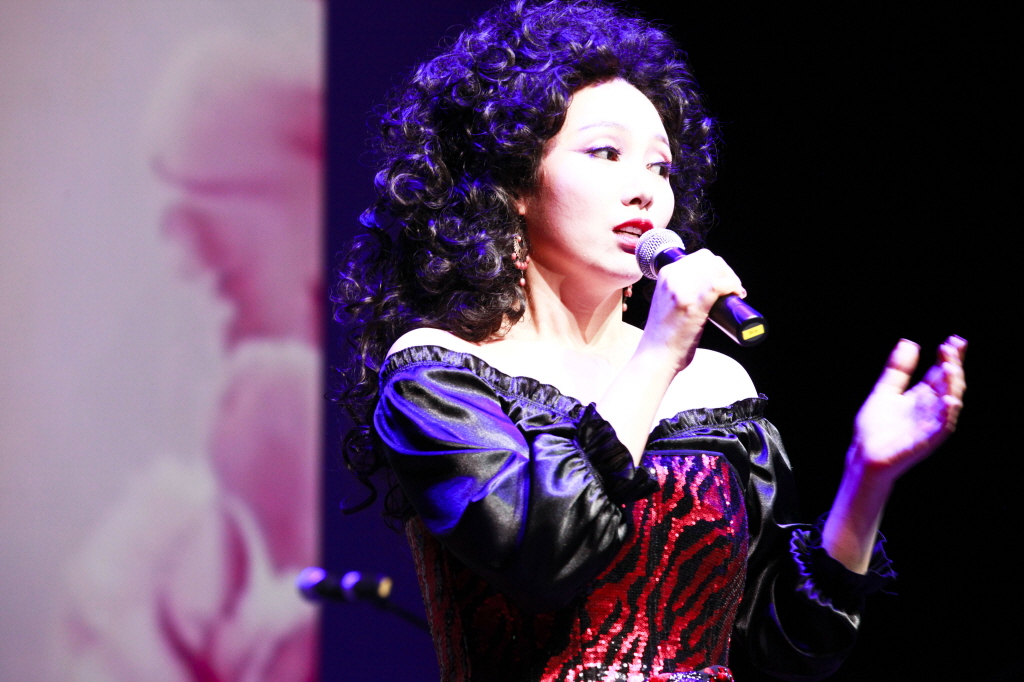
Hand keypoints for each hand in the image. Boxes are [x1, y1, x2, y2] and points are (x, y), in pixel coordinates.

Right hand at [637, 248, 744, 372]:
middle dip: (726, 271)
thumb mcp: (667, 301)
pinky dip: (732, 285)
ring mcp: (682, 290)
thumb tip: (706, 287)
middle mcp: (672, 278)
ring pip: (716, 269)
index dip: (718, 266)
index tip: (725, 280)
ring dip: (732, 278)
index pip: (700, 257)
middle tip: (733, 289)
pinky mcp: (693, 305)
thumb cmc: (664, 334)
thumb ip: (680, 290)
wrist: (656, 356)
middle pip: (710, 260)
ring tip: (736, 293)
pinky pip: (718, 285)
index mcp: (666, 274)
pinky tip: (736, 294)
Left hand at [849, 335, 966, 482]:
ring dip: (952, 386)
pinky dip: (947, 414)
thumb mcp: (885, 391)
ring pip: (950, 403)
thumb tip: (909, 342)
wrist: (864, 456)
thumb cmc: (875, 428)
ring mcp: (930, 425)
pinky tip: (949, 399)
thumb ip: (897, 370)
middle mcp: (930, 410)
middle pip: (949, 385)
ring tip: (950, 367)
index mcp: (922, 398)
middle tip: (951, 348)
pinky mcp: (925, 441)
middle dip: (953, 367)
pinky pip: (942, 427)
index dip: (949, 358)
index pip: (941, 375)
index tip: (954, 341)